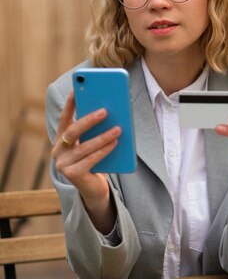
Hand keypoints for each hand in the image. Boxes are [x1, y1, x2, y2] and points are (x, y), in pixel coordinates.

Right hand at [51, 91, 120, 232]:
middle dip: (89, 120)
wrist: (93, 189)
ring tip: (118, 129)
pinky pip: (91, 160)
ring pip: (84, 146)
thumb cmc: (94, 161)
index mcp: (61, 139)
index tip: (76, 90)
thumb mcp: (92, 143)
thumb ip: (94, 131)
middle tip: (105, 111)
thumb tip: (109, 112)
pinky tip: (115, 143)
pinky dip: (104, 150)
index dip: (70, 104)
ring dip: (103, 136)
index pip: (64, 118)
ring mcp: (63, 164)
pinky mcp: (73, 175)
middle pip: (73, 131)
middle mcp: (58, 150)